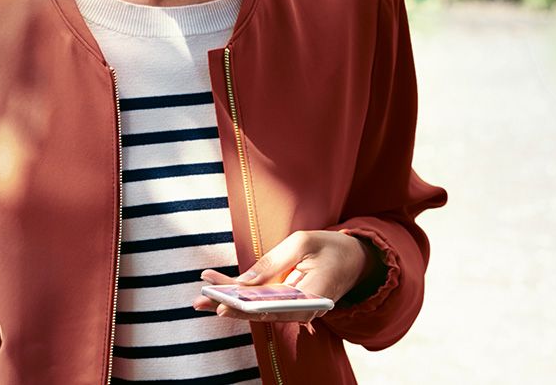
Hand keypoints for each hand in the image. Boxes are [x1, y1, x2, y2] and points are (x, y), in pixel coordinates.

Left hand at [191, 230, 380, 323]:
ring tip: (200, 297)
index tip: (223, 307)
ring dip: (228, 301)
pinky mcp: (286, 298)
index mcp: (313, 298)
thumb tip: (244, 281)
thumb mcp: (302, 242)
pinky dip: (238, 292)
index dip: (247, 309)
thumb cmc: (331, 247)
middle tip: (200, 301)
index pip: (275, 309)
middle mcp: (302, 309)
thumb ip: (273, 262)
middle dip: (228, 306)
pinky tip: (215, 284)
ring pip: (257, 308)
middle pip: (261, 312)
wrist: (355, 259)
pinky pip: (260, 299)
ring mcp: (293, 306)